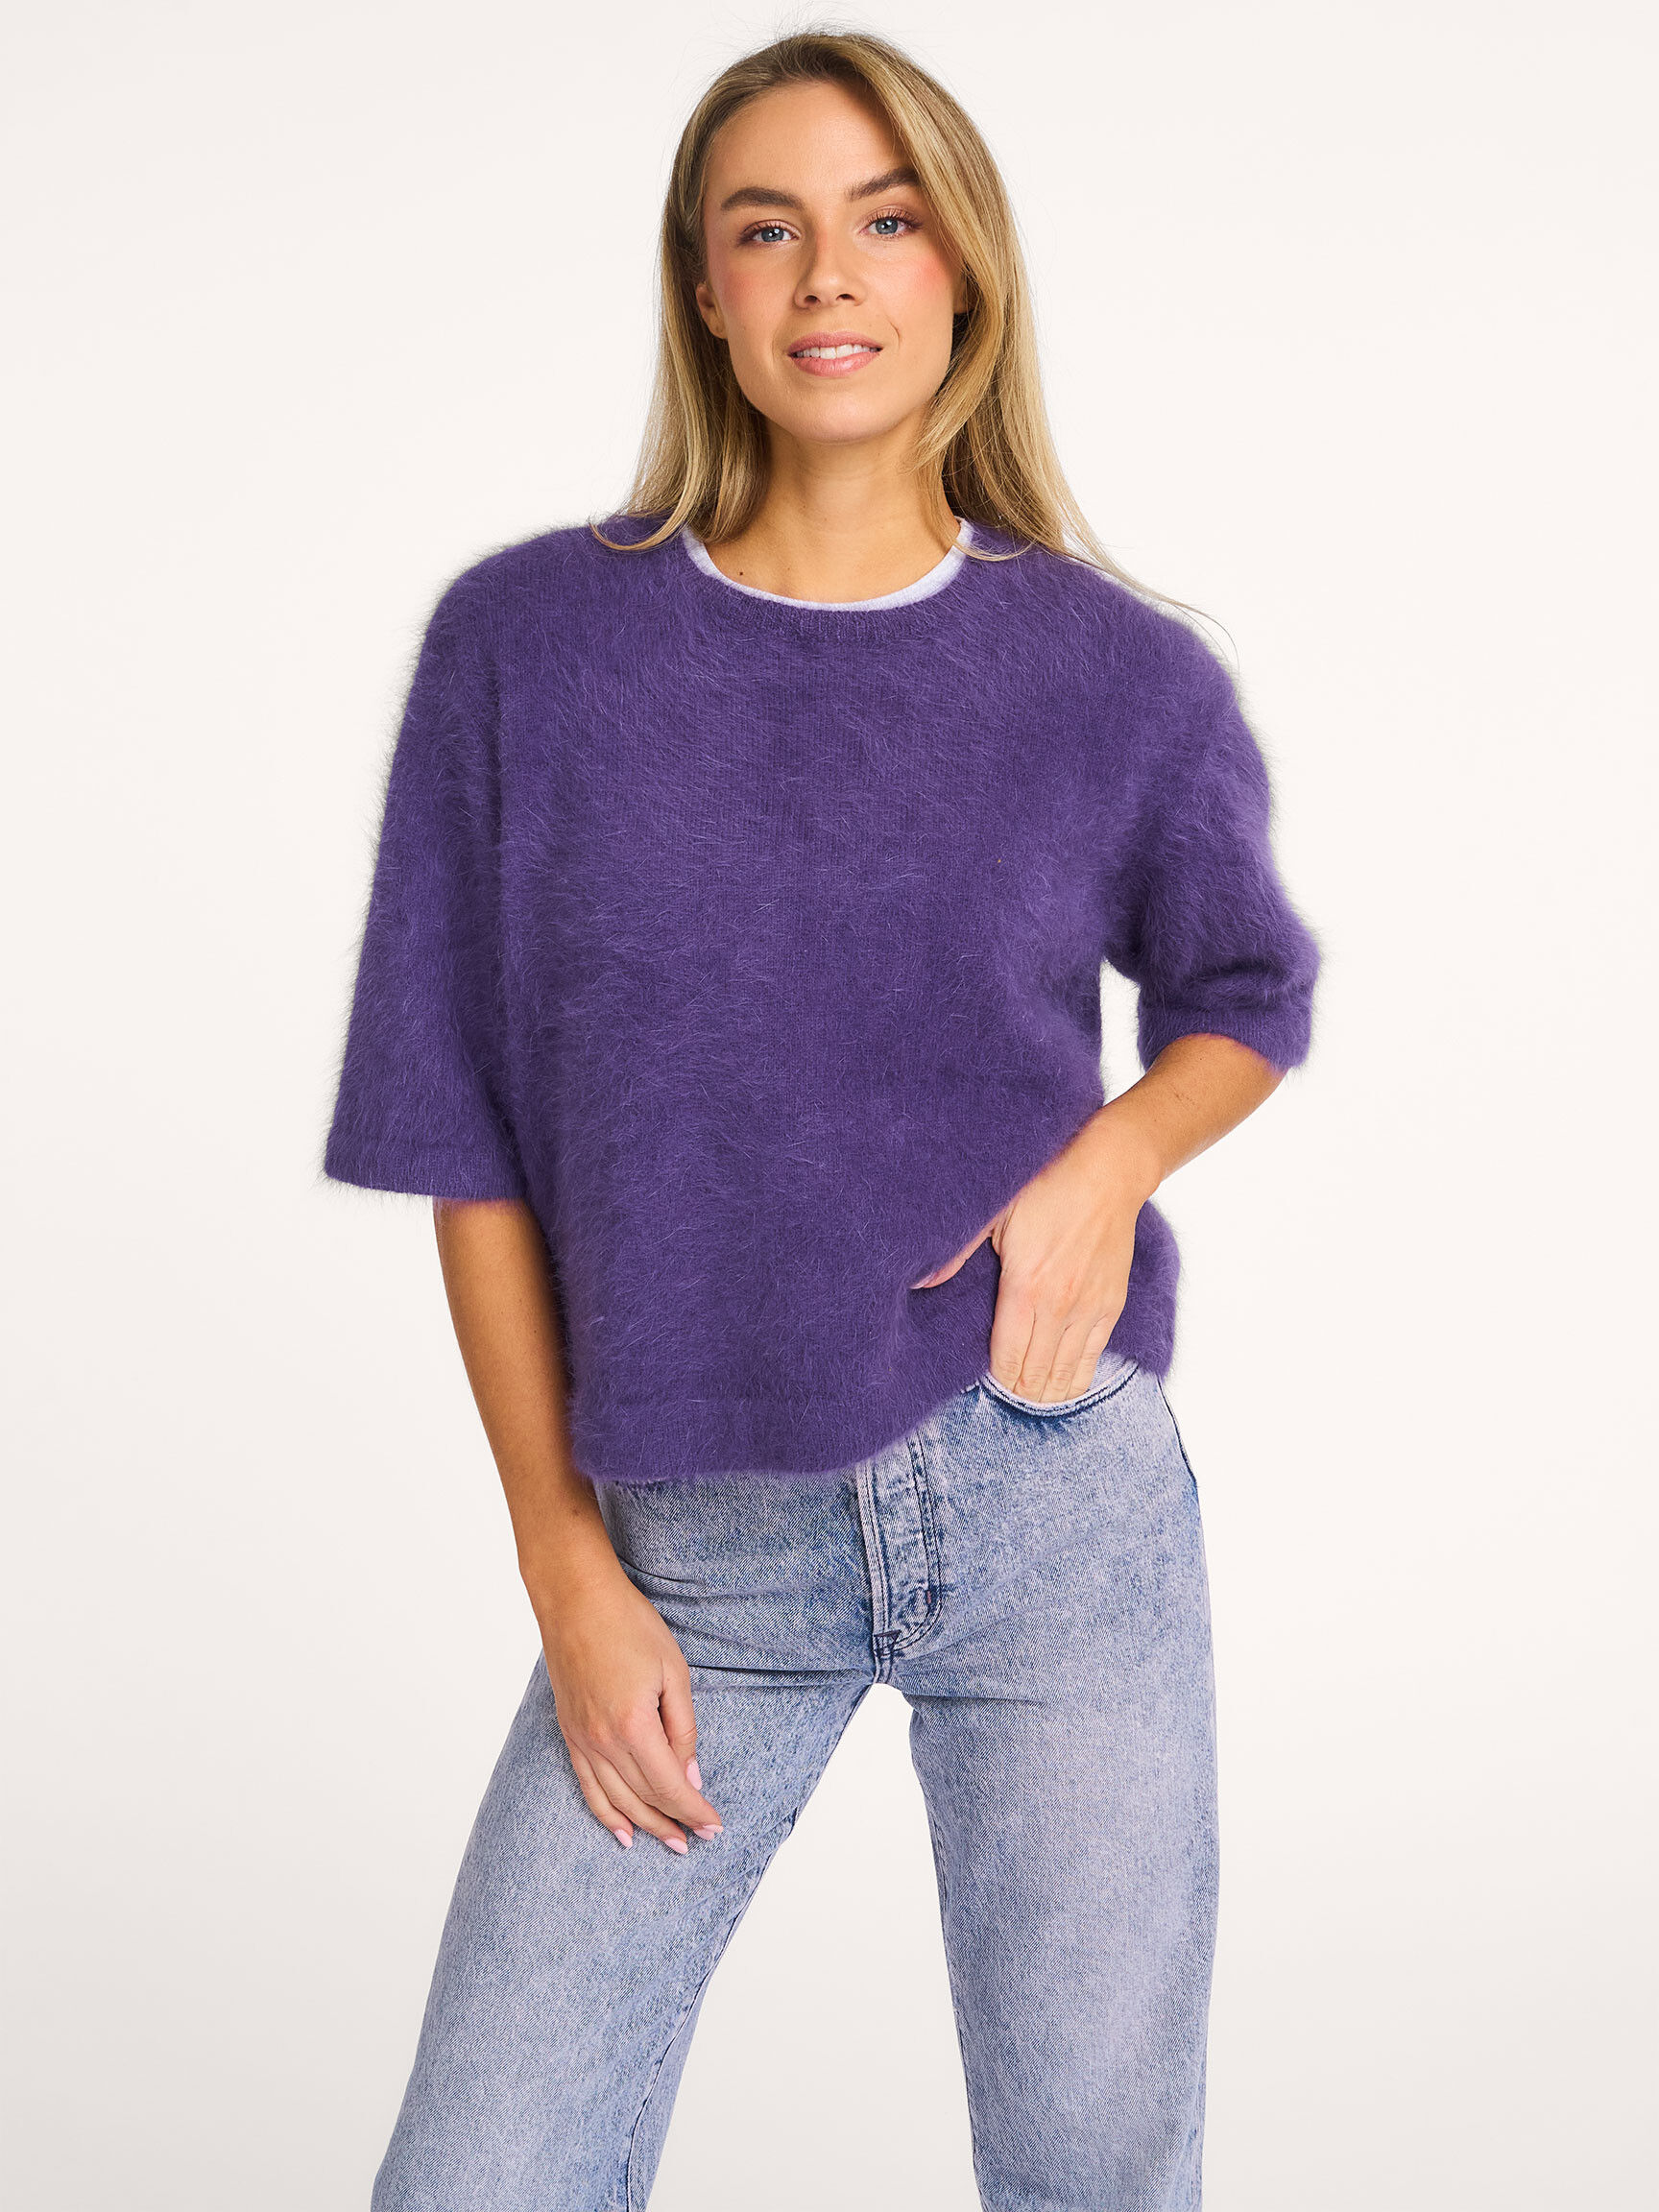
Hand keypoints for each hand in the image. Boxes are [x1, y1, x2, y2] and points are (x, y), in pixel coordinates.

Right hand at [534, 1553, 723, 1854]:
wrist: (576, 1600)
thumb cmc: (629, 1625)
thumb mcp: (673, 1671)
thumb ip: (683, 1728)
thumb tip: (691, 1775)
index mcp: (634, 1725)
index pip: (669, 1786)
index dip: (694, 1810)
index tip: (714, 1826)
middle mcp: (603, 1741)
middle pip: (644, 1798)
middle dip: (675, 1822)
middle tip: (699, 1838)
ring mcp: (582, 1740)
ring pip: (616, 1800)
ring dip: (645, 1825)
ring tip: (670, 1842)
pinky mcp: (569, 1734)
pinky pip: (587, 1786)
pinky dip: (606, 1814)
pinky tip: (622, 1832)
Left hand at [910, 1112, 1160, 1403]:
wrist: (1107, 1171)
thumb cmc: (1046, 1185)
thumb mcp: (993, 1212)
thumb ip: (956, 1253)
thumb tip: (919, 1281)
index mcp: (1026, 1288)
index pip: (1007, 1361)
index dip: (993, 1378)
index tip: (982, 1376)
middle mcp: (1061, 1307)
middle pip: (1036, 1377)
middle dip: (1016, 1389)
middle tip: (1001, 1386)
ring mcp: (1090, 1309)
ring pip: (1066, 1377)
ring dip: (1045, 1391)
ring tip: (1027, 1391)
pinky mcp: (1112, 1306)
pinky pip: (1093, 1360)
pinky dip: (1074, 1378)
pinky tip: (1058, 1381)